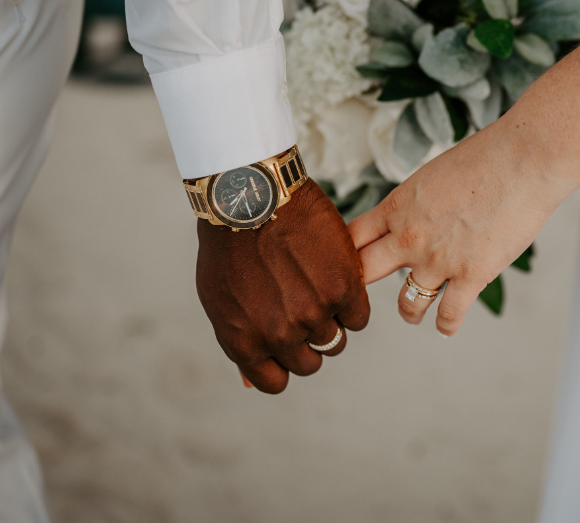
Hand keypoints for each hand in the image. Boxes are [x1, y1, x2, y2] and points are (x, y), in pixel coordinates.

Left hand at [196, 181, 369, 392]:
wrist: (252, 197)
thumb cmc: (231, 245)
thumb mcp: (221, 301)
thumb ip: (242, 341)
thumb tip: (253, 381)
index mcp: (245, 344)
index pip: (276, 382)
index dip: (284, 362)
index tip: (288, 342)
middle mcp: (279, 336)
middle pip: (310, 363)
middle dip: (309, 340)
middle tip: (304, 306)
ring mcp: (313, 315)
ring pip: (335, 341)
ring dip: (331, 319)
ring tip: (317, 285)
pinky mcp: (342, 290)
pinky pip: (358, 317)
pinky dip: (351, 303)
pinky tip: (337, 280)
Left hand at [349, 122, 570, 334]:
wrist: (525, 160)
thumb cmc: (486, 157)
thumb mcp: (432, 174)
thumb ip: (414, 203)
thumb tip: (410, 216)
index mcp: (397, 207)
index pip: (351, 239)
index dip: (345, 255)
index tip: (349, 264)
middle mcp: (409, 237)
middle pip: (365, 274)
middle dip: (363, 288)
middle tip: (367, 297)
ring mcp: (439, 260)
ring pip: (407, 305)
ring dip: (410, 311)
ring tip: (414, 313)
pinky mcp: (472, 276)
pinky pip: (448, 316)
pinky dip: (446, 324)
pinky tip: (447, 325)